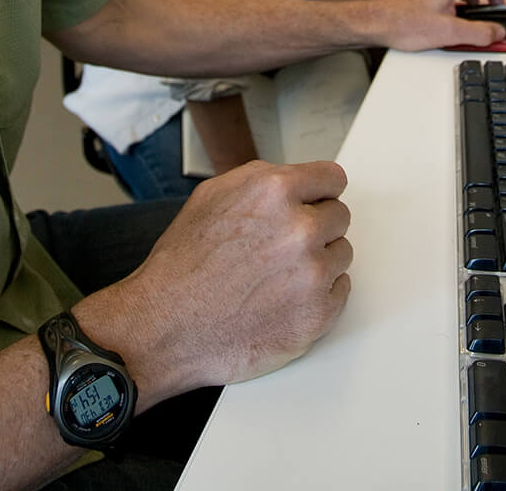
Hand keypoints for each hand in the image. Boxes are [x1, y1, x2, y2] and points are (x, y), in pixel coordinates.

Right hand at [99, 161, 352, 390]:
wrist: (164, 327)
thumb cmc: (182, 265)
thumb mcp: (211, 197)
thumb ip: (262, 180)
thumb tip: (298, 181)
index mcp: (275, 192)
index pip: (332, 178)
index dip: (319, 192)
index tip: (314, 203)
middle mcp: (300, 229)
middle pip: (339, 216)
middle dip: (316, 227)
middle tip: (283, 247)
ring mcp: (312, 274)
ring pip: (341, 254)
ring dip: (317, 262)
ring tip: (277, 277)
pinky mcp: (317, 315)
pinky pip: (340, 291)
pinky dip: (318, 295)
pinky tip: (283, 299)